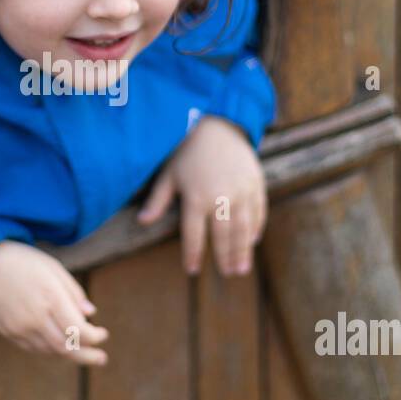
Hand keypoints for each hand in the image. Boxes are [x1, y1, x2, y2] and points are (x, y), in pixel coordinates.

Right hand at [0, 240, 108, 364]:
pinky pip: (34, 349)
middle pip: (66, 347)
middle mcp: (34, 317)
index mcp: (50, 297)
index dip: (95, 337)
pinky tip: (60, 346)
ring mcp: (19, 327)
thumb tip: (90, 314)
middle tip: (101, 359)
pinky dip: (51, 350)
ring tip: (83, 353)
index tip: (103, 334)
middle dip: (87, 355)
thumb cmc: (24, 263)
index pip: (79, 330)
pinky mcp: (8, 333)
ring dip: (69, 354)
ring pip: (50, 351)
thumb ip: (74, 293)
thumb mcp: (54, 268)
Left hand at [136, 116, 266, 277]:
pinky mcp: (255, 183)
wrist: (217, 123)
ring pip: (244, 228)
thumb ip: (158, 199)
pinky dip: (256, 227)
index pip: (194, 235)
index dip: (192, 254)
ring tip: (242, 268)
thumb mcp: (169, 173)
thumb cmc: (187, 149)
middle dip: (225, 257)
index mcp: (196, 198)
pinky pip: (258, 211)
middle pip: (223, 236)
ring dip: (244, 250)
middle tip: (229, 275)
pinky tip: (253, 240)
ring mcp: (241, 191)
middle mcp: (221, 198)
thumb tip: (142, 222)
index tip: (191, 270)